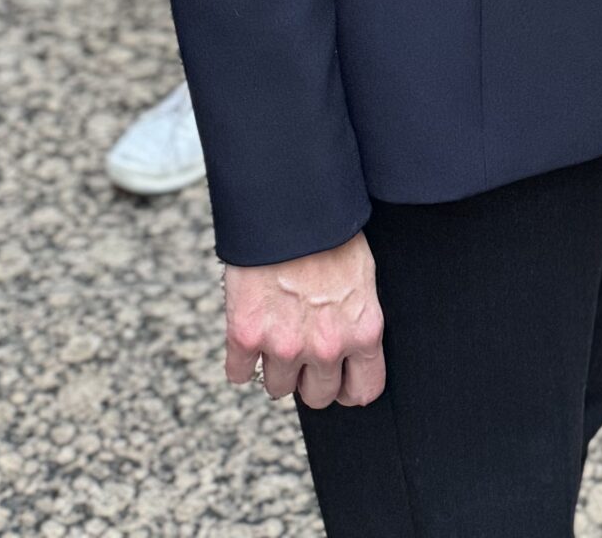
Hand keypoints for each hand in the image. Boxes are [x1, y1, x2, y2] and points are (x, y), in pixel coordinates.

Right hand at [224, 234, 384, 410]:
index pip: (363, 390)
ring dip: (276, 367)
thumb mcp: (363, 276)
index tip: (341, 379)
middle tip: (305, 349)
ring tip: (277, 332)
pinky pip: (238, 374)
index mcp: (362, 331)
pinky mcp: (245, 337)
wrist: (292, 205)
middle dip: (311, 377)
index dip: (349, 386)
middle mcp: (326, 347)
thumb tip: (353, 348)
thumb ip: (357, 319)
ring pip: (277, 388)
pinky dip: (241, 359)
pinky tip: (249, 334)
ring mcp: (284, 345)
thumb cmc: (331, 232)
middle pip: (318, 396)